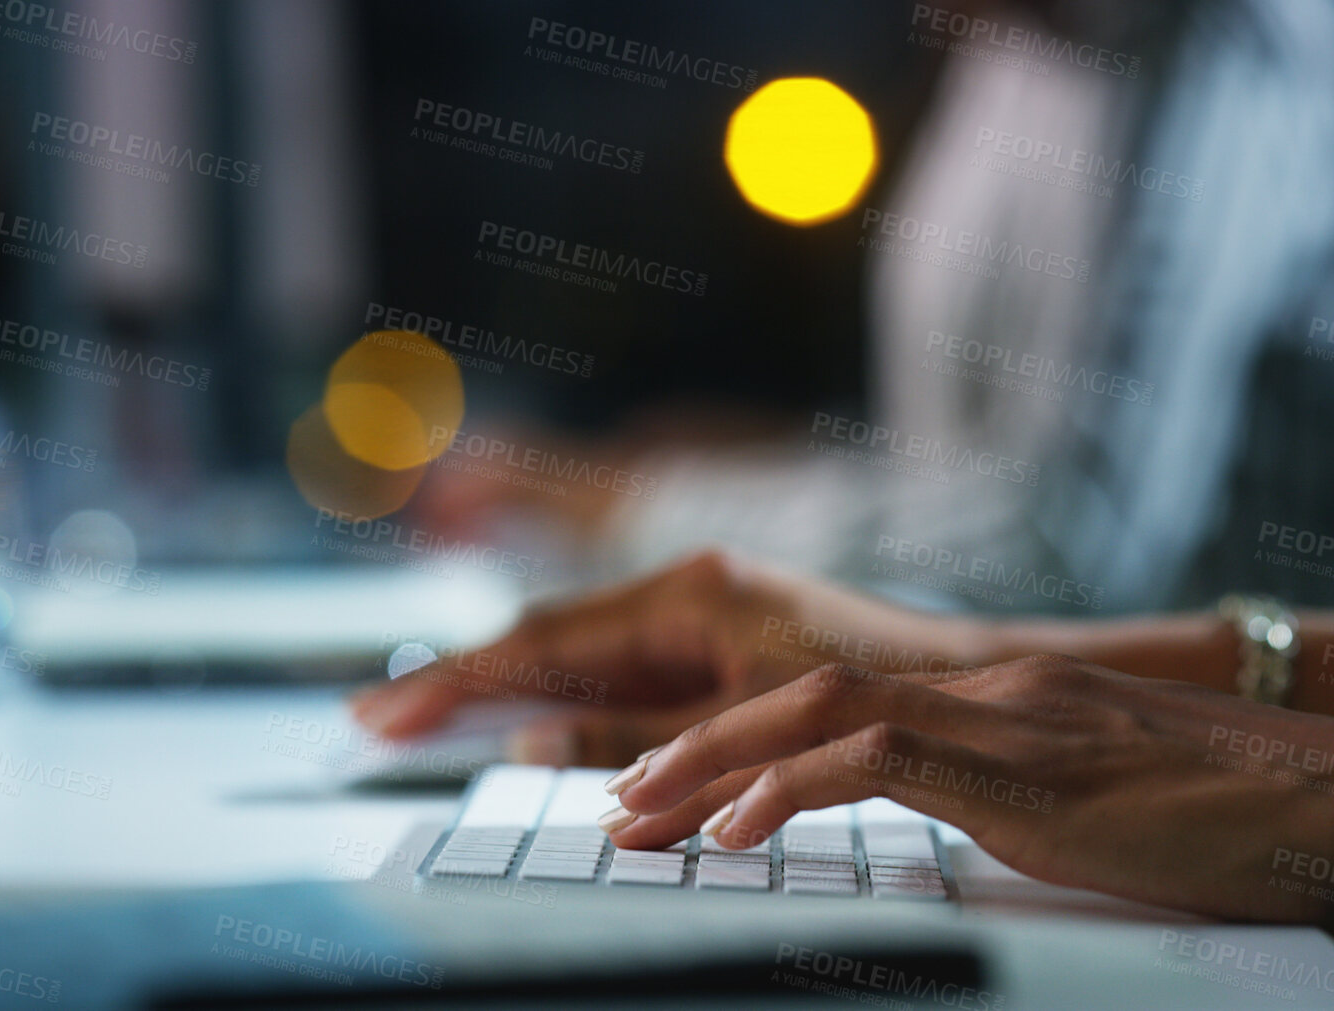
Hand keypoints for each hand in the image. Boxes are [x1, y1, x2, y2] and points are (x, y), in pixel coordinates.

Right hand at [349, 551, 988, 765]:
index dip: (455, 683)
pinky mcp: (711, 635)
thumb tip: (529, 747)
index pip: (541, 644)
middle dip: (456, 682)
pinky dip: (564, 697)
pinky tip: (518, 723)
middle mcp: (680, 587)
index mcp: (684, 593)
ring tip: (417, 721)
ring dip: (501, 689)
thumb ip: (634, 739)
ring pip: (575, 653)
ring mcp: (694, 608)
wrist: (962, 679)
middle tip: (372, 720)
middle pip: (542, 640)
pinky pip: (618, 667)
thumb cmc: (869, 691)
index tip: (384, 715)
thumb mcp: (742, 725)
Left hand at [604, 655, 1333, 933]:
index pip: (823, 695)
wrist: (1329, 795)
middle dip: (687, 744)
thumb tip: (932, 814)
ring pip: (811, 710)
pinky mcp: (1018, 764)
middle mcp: (973, 690)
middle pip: (789, 692)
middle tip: (609, 798)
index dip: (730, 735)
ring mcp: (994, 717)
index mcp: (982, 695)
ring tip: (635, 815)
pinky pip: (877, 758)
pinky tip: (735, 830)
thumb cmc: (1215, 810)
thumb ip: (995, 790)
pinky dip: (790, 788)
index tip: (659, 782)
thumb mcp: (1076, 798)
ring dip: (709, 762)